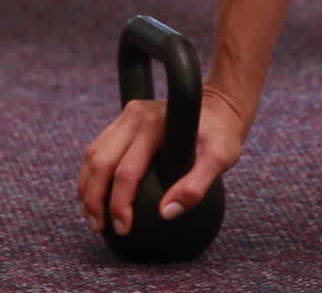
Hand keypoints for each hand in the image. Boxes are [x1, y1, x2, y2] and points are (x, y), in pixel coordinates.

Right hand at [79, 86, 244, 236]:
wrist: (219, 108)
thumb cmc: (220, 135)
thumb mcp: (219, 159)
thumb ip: (196, 186)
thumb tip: (167, 213)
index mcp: (155, 123)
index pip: (127, 170)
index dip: (120, 202)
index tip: (124, 227)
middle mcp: (136, 115)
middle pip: (102, 162)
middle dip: (95, 199)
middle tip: (100, 227)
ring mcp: (127, 115)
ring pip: (94, 154)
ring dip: (88, 188)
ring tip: (94, 216)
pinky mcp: (124, 120)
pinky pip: (99, 148)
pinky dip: (92, 174)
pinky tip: (97, 195)